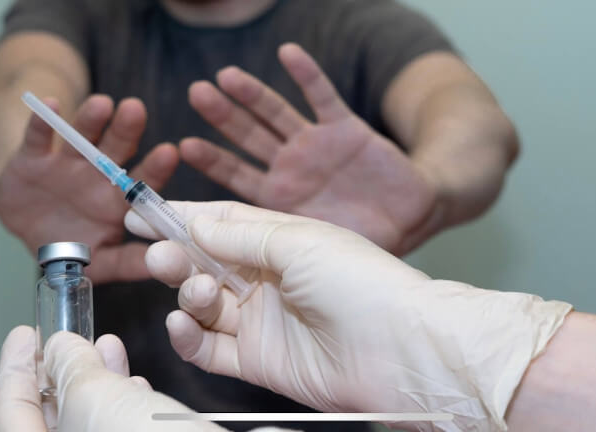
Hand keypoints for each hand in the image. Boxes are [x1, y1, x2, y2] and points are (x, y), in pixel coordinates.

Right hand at [0, 95, 177, 283]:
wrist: (27, 230)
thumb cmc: (73, 245)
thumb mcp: (101, 261)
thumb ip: (128, 263)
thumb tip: (161, 266)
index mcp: (119, 199)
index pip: (142, 180)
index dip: (156, 167)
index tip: (170, 152)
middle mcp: (98, 175)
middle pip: (116, 149)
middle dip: (126, 130)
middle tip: (136, 110)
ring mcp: (66, 163)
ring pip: (81, 137)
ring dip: (90, 119)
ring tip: (102, 104)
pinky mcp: (33, 158)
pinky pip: (38, 137)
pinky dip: (42, 121)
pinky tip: (49, 104)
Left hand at [0, 326, 225, 431]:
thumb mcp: (93, 395)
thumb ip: (69, 366)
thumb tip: (62, 348)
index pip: (12, 410)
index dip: (15, 367)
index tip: (24, 334)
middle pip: (50, 415)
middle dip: (59, 369)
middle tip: (60, 339)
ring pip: (89, 418)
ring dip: (95, 376)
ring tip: (106, 345)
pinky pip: (120, 426)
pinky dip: (123, 398)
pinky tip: (136, 380)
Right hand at [126, 201, 571, 430]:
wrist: (401, 349)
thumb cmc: (362, 282)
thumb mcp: (298, 241)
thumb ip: (241, 236)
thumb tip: (196, 224)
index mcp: (281, 241)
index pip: (221, 223)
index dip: (181, 217)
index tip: (140, 211)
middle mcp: (269, 279)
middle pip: (206, 264)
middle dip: (176, 256)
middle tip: (158, 253)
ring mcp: (263, 320)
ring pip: (204, 304)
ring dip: (186, 293)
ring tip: (192, 290)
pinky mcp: (260, 360)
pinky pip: (210, 348)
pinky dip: (189, 337)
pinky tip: (183, 323)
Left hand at [182, 43, 440, 254]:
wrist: (412, 219)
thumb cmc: (362, 242)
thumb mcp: (314, 250)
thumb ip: (267, 243)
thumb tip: (209, 244)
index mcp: (278, 200)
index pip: (236, 177)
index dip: (213, 160)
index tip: (183, 145)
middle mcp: (291, 168)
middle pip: (249, 137)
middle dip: (224, 117)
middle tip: (197, 93)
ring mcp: (315, 145)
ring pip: (277, 114)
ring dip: (253, 94)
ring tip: (227, 76)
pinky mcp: (345, 128)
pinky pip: (322, 96)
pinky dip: (306, 75)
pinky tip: (287, 54)